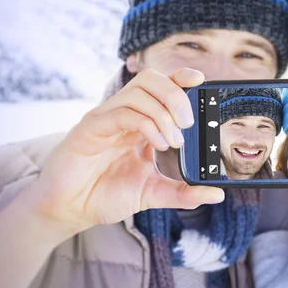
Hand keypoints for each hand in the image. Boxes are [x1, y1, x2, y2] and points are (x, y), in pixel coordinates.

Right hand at [24, 68, 223, 239]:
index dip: (181, 77)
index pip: (162, 86)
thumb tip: (216, 194)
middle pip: (152, 80)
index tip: (201, 79)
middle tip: (188, 124)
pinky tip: (157, 144)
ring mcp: (107, 118)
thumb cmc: (107, 194)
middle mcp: (124, 113)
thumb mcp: (154, 193)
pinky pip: (121, 112)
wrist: (71, 210)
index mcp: (141, 121)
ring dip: (163, 112)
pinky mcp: (91, 128)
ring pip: (138, 91)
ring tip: (173, 140)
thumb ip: (184, 193)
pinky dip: (146, 124)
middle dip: (176, 95)